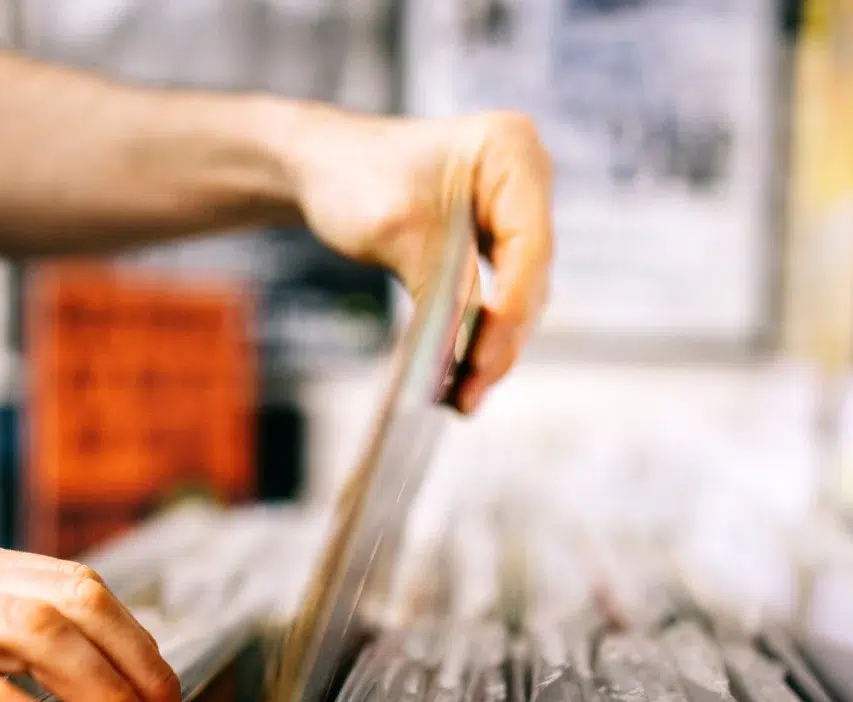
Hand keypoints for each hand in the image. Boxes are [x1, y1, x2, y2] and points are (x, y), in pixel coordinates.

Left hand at [292, 109, 554, 411]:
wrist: (322, 167)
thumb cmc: (353, 176)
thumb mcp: (396, 232)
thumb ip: (442, 289)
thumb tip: (466, 357)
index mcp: (510, 151)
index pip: (529, 244)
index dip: (512, 307)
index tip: (484, 358)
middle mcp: (524, 180)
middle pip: (529, 277)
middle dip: (501, 339)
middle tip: (470, 393)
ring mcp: (514, 214)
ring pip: (518, 297)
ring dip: (492, 349)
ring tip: (462, 398)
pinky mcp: (496, 245)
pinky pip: (498, 298)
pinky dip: (478, 337)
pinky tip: (460, 378)